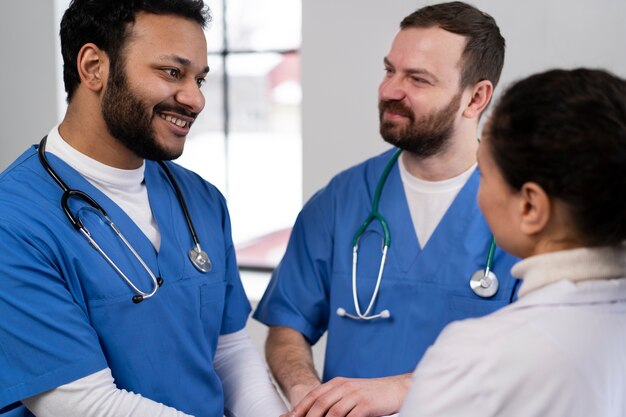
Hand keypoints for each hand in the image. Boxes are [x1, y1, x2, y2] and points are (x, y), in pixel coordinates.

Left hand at [280, 373, 411, 416]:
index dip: (299, 409)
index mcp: (337, 383)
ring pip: (332, 413)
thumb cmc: (373, 394)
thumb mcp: (351, 392)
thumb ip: (334, 400)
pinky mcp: (366, 405)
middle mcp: (344, 387)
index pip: (313, 396)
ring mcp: (355, 395)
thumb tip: (318, 412)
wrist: (398, 388)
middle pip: (319, 405)